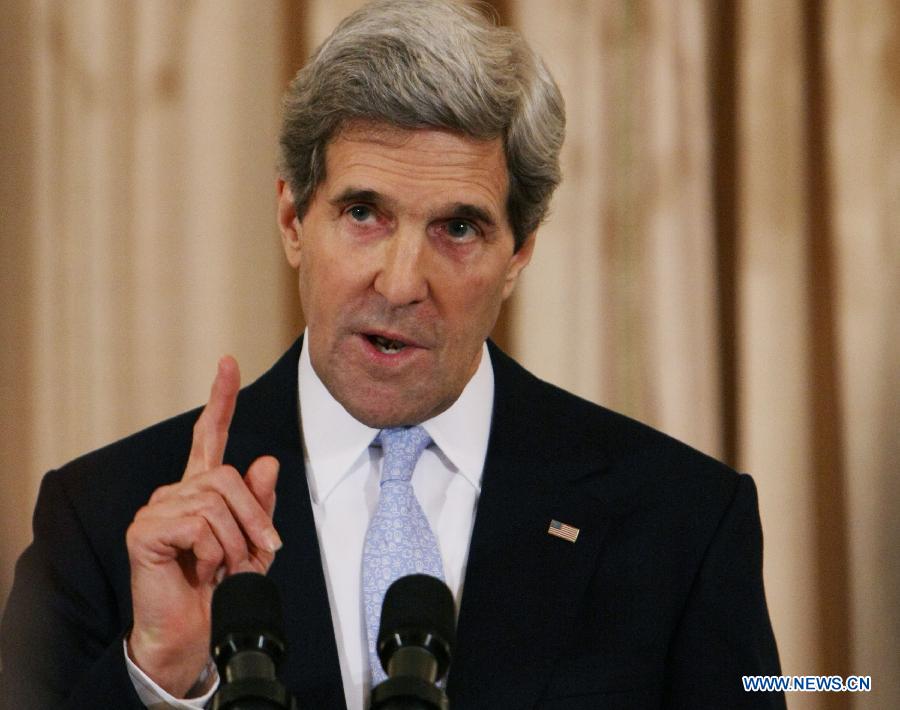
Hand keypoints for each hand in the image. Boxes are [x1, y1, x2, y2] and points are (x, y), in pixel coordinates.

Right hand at [125, 356, 281, 696]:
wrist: (198, 627)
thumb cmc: (224, 585)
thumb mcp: (254, 541)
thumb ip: (259, 503)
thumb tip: (266, 462)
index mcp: (202, 488)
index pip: (210, 435)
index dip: (221, 399)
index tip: (229, 362)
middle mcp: (177, 491)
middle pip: (227, 476)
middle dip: (255, 517)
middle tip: (263, 551)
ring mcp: (157, 507)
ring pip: (215, 501)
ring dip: (235, 541)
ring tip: (227, 566)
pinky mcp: (145, 529)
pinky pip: (197, 523)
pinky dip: (213, 551)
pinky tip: (202, 569)